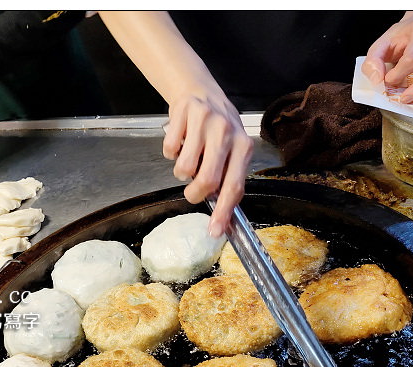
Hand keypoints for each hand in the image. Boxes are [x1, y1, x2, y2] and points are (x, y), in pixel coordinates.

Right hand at [164, 90, 252, 237]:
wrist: (199, 91)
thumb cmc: (217, 129)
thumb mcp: (232, 150)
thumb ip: (228, 177)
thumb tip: (221, 217)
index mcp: (243, 146)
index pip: (234, 185)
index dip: (223, 212)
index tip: (214, 231)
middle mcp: (226, 132)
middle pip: (207, 180)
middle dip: (194, 194)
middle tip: (192, 192)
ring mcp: (205, 121)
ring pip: (184, 168)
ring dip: (180, 172)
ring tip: (187, 159)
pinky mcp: (183, 113)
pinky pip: (169, 150)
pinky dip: (170, 153)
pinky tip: (180, 142)